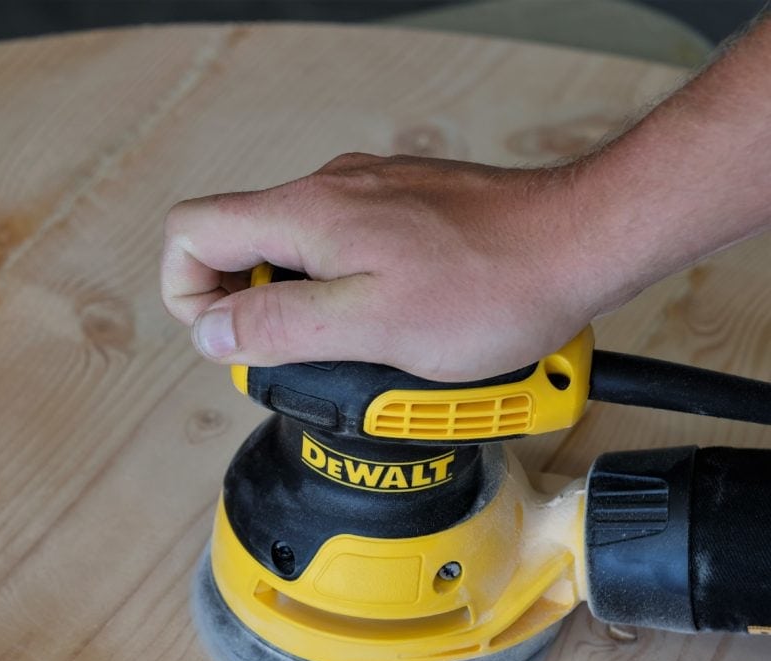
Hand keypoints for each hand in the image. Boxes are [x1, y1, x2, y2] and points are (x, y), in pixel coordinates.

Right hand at [161, 153, 632, 380]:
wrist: (581, 244)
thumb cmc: (494, 284)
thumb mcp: (371, 324)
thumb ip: (280, 325)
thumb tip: (211, 330)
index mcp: (306, 214)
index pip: (192, 232)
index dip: (190, 295)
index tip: (234, 338)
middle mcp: (329, 194)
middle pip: (241, 248)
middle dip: (258, 312)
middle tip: (311, 356)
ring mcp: (367, 198)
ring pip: (298, 257)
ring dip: (312, 311)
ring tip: (365, 348)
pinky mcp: (401, 213)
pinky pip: (348, 256)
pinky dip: (355, 296)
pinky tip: (399, 324)